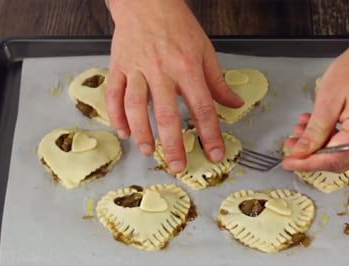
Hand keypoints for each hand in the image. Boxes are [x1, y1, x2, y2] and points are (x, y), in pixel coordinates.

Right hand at [106, 0, 242, 172]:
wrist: (146, 1)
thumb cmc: (176, 24)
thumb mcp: (205, 50)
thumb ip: (218, 82)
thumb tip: (234, 104)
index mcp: (187, 68)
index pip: (202, 108)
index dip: (209, 134)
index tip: (214, 153)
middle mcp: (161, 71)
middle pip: (167, 115)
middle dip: (173, 145)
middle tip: (178, 165)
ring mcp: (137, 69)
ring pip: (136, 107)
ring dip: (142, 133)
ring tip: (149, 151)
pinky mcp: (118, 67)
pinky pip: (113, 95)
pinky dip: (116, 116)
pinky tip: (123, 132)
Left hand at [282, 16, 348, 172]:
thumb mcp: (328, 98)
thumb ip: (315, 131)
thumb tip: (300, 153)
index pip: (333, 159)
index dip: (307, 163)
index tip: (288, 162)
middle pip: (339, 162)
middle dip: (312, 156)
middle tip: (291, 144)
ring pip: (345, 157)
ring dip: (321, 148)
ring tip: (303, 131)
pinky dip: (334, 142)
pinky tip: (320, 128)